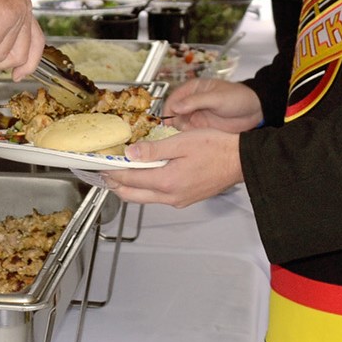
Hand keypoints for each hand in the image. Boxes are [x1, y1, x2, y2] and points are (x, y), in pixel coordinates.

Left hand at [106, 128, 243, 206]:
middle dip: (115, 184)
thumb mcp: (182, 142)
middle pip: (132, 195)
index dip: (112, 172)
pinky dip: (146, 188)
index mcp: (167, 181)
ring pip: (144, 198)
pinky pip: (158, 197)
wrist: (241, 161)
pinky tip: (147, 175)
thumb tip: (130, 154)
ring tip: (122, 172)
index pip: (129, 179)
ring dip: (130, 187)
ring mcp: (179, 200)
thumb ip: (154, 150)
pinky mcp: (186, 199)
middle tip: (105, 173)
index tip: (101, 166)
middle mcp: (170, 196)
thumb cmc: (216, 148)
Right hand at [159, 78, 262, 132]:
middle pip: (174, 113)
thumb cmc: (238, 98)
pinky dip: (188, 138)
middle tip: (176, 130)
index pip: (174, 98)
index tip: (168, 120)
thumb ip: (196, 101)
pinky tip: (191, 141)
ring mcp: (197, 116)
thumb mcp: (217, 98)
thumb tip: (176, 106)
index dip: (169, 109)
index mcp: (194, 89)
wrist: (255, 112)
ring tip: (184, 137)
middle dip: (173, 122)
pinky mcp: (202, 128)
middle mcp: (192, 103)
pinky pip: (189, 133)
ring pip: (180, 124)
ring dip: (180, 131)